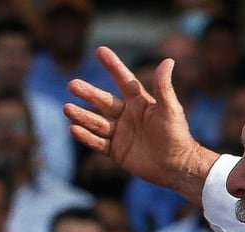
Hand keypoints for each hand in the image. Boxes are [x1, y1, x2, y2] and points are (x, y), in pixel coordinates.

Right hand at [65, 47, 217, 204]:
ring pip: (97, 122)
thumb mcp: (170, 109)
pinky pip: (98, 143)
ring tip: (67, 108)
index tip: (101, 51)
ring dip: (82, 115)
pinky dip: (86, 137)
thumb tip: (167, 60)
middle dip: (88, 93)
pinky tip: (74, 129)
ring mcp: (121, 134)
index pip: (123, 80)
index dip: (113, 66)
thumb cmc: (176, 135)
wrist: (176, 166)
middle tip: (72, 85)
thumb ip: (164, 87)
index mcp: (141, 103)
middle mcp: (128, 116)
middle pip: (104, 102)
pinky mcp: (117, 152)